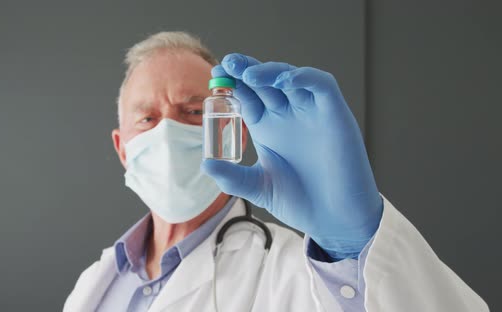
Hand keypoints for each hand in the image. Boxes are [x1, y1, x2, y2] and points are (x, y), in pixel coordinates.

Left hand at [201, 53, 382, 259]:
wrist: (334, 220)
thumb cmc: (300, 202)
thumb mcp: (259, 187)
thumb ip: (233, 177)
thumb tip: (205, 165)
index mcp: (267, 128)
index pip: (247, 96)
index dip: (232, 84)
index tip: (214, 76)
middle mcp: (288, 115)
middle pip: (264, 82)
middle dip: (245, 70)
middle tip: (226, 65)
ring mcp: (311, 113)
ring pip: (290, 78)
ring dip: (270, 70)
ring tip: (249, 74)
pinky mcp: (335, 115)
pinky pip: (322, 86)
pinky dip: (304, 77)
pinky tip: (284, 81)